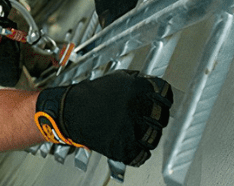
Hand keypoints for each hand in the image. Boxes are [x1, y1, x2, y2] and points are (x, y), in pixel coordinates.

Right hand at [35, 70, 172, 165]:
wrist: (68, 112)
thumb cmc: (89, 96)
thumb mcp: (115, 78)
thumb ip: (137, 81)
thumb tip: (152, 86)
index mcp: (137, 88)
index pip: (165, 94)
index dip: (163, 100)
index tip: (162, 103)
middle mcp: (137, 107)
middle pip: (162, 117)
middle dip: (155, 119)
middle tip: (145, 119)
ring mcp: (132, 128)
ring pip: (154, 137)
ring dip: (147, 136)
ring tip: (134, 132)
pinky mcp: (125, 147)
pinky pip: (142, 154)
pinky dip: (138, 152)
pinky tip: (130, 143)